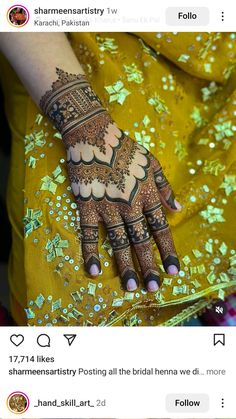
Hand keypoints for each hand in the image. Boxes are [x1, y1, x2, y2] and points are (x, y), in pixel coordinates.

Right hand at [40, 68, 180, 291]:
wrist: (93, 134)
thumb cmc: (125, 148)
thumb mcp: (152, 163)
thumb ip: (165, 187)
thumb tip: (178, 208)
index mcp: (147, 195)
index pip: (161, 229)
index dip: (168, 251)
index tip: (174, 271)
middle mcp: (130, 205)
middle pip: (141, 241)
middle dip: (149, 266)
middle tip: (154, 289)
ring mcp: (107, 207)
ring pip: (119, 242)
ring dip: (125, 266)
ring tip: (131, 287)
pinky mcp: (87, 205)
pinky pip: (89, 233)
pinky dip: (90, 252)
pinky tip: (93, 271)